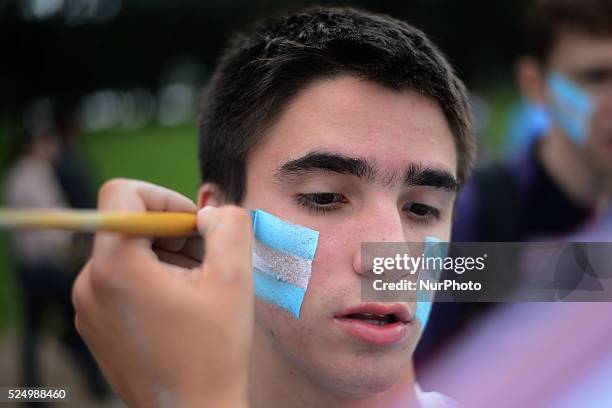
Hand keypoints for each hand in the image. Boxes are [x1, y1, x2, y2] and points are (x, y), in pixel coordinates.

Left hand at [72, 179, 252, 407]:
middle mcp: (88, 284)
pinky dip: (154, 278)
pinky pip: (122, 279)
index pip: (122, 193)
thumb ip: (229, 225)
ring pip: (128, 252)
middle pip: (128, 224)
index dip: (165, 197)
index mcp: (115, 268)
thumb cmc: (213, 353)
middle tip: (208, 260)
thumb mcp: (233, 279)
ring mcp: (88, 307)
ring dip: (167, 256)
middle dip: (173, 232)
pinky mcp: (96, 324)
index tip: (195, 226)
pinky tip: (183, 305)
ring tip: (199, 287)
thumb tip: (212, 210)